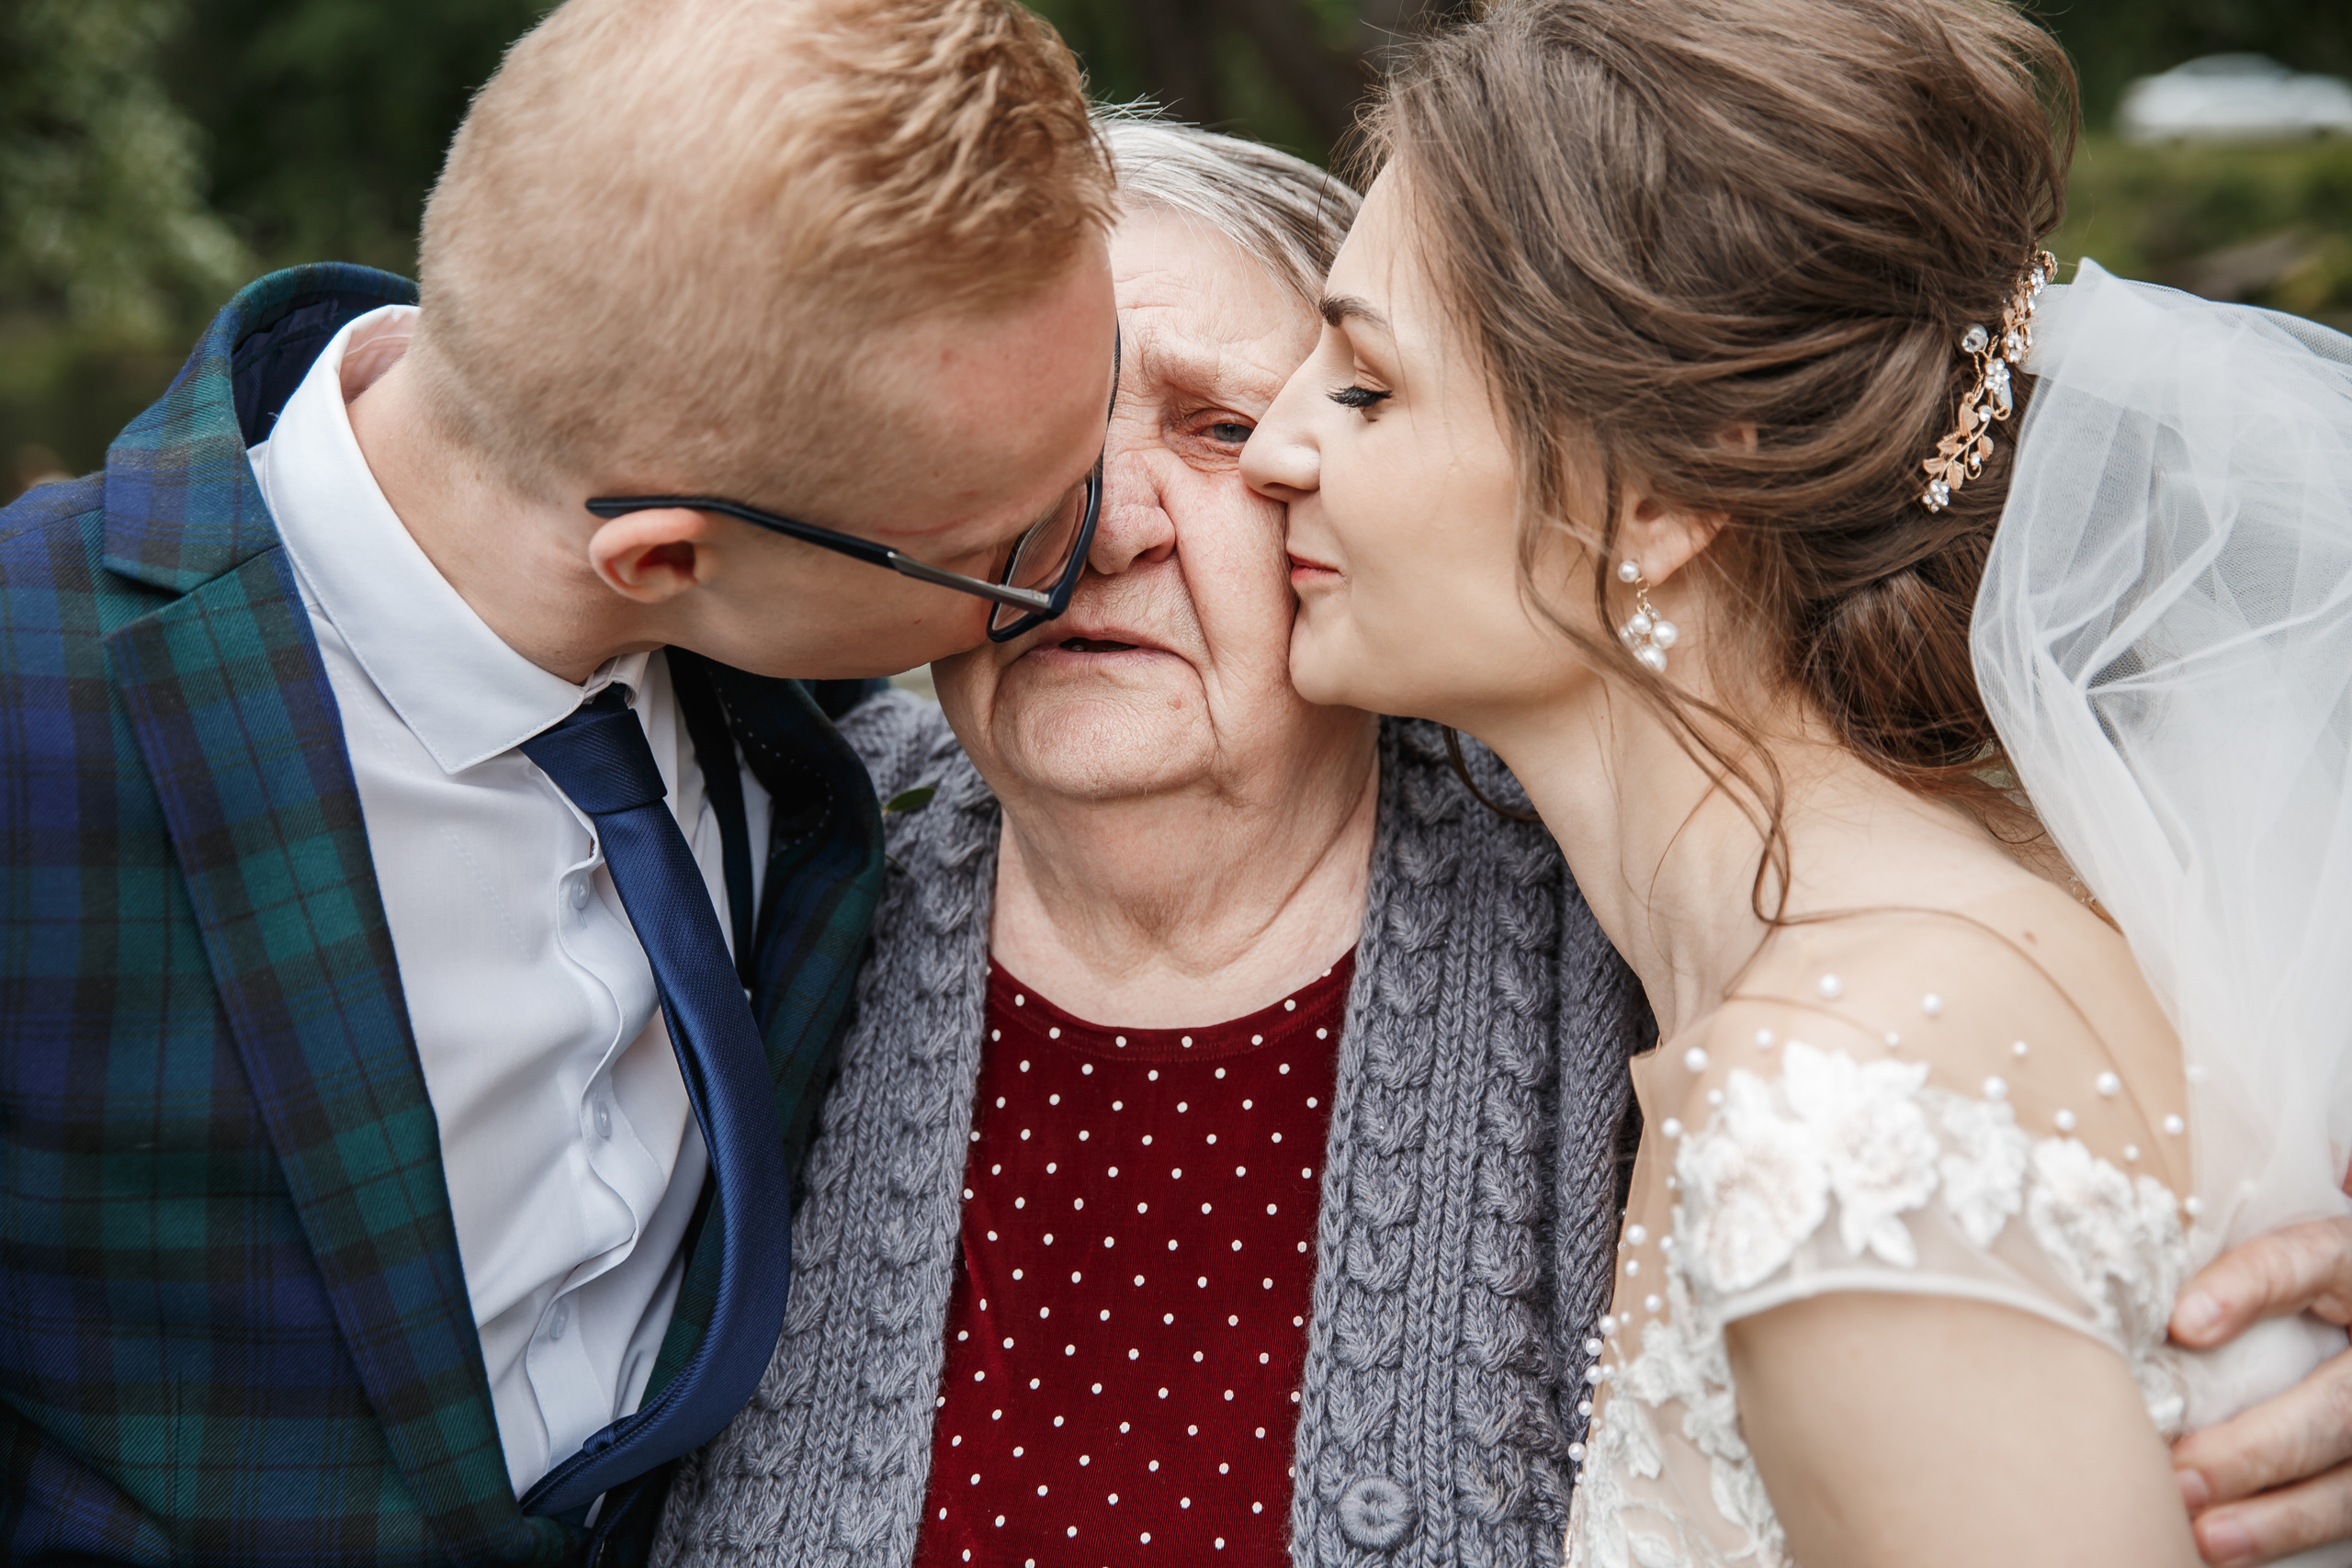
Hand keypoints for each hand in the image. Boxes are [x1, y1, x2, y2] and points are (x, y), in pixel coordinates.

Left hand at [2171, 1218, 2351, 1565]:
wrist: (2338, 1320)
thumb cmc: (2278, 1280)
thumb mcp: (2274, 1254)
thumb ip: (2222, 1259)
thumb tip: (2109, 1245)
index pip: (2312, 1259)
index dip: (2251, 1287)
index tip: (2183, 1322)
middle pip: (2339, 1401)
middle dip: (2260, 1446)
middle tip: (2177, 1473)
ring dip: (2278, 1515)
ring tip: (2201, 1533)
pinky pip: (2350, 1509)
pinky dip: (2287, 1532)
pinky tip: (2222, 1547)